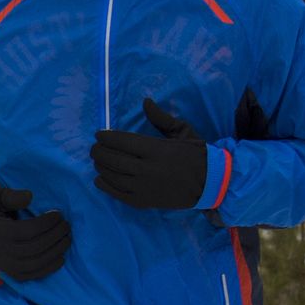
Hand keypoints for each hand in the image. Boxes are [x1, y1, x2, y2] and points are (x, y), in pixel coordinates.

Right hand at [0, 187, 69, 281]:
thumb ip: (12, 196)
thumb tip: (30, 197)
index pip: (28, 230)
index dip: (47, 223)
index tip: (58, 214)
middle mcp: (1, 251)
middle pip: (35, 247)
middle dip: (55, 236)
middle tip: (66, 226)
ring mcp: (6, 265)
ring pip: (36, 262)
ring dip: (56, 252)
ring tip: (66, 239)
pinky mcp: (11, 274)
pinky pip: (33, 275)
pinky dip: (49, 268)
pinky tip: (61, 258)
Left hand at [92, 97, 207, 209]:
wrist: (210, 183)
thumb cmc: (195, 154)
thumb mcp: (182, 131)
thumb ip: (161, 118)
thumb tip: (145, 102)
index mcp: (156, 149)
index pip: (122, 141)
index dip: (107, 137)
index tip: (99, 135)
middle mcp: (147, 169)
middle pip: (113, 159)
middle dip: (99, 152)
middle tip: (94, 148)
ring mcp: (144, 187)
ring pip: (113, 176)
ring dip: (101, 167)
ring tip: (97, 161)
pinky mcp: (143, 202)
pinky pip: (118, 194)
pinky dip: (106, 186)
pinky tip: (100, 178)